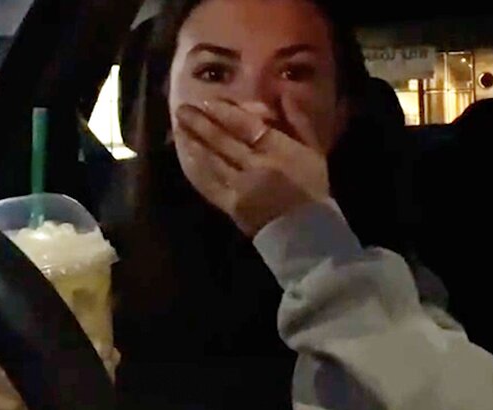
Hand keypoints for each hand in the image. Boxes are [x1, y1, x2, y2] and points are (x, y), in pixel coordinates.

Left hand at [174, 96, 329, 236]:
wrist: (307, 232)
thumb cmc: (312, 188)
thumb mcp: (313, 151)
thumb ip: (298, 121)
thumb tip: (283, 94)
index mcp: (278, 149)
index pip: (245, 125)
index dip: (223, 112)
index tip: (207, 101)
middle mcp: (255, 165)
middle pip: (223, 140)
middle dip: (200, 122)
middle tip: (182, 109)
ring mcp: (240, 187)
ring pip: (212, 159)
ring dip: (193, 141)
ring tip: (179, 126)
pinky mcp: (230, 205)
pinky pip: (209, 183)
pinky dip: (196, 168)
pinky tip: (185, 155)